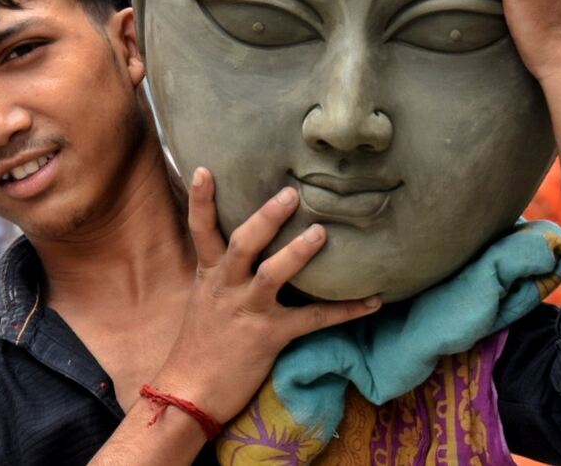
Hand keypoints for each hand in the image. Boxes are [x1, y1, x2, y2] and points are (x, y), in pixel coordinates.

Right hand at [152, 167, 381, 423]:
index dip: (201, 199)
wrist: (188, 391)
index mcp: (209, 274)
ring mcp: (248, 311)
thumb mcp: (202, 297)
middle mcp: (226, 286)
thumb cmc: (199, 342)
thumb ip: (220, 268)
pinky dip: (344, 309)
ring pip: (272, 275)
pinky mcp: (269, 336)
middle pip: (243, 243)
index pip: (200, 229)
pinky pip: (311, 319)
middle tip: (291, 193)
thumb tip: (240, 243)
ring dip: (297, 253)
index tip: (206, 168)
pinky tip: (372, 300)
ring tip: (322, 233)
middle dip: (266, 218)